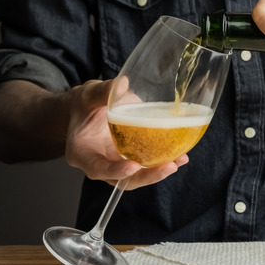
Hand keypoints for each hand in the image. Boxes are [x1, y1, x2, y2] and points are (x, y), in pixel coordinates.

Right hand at [64, 79, 187, 189]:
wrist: (89, 109)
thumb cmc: (85, 104)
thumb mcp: (88, 95)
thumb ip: (103, 92)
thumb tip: (121, 84)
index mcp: (82, 154)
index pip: (98, 169)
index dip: (115, 171)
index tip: (134, 166)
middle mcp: (100, 164)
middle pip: (123, 179)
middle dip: (147, 176)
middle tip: (168, 166)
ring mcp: (117, 164)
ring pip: (138, 176)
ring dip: (159, 171)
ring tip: (179, 160)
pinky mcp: (131, 159)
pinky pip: (148, 165)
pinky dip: (164, 162)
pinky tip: (181, 156)